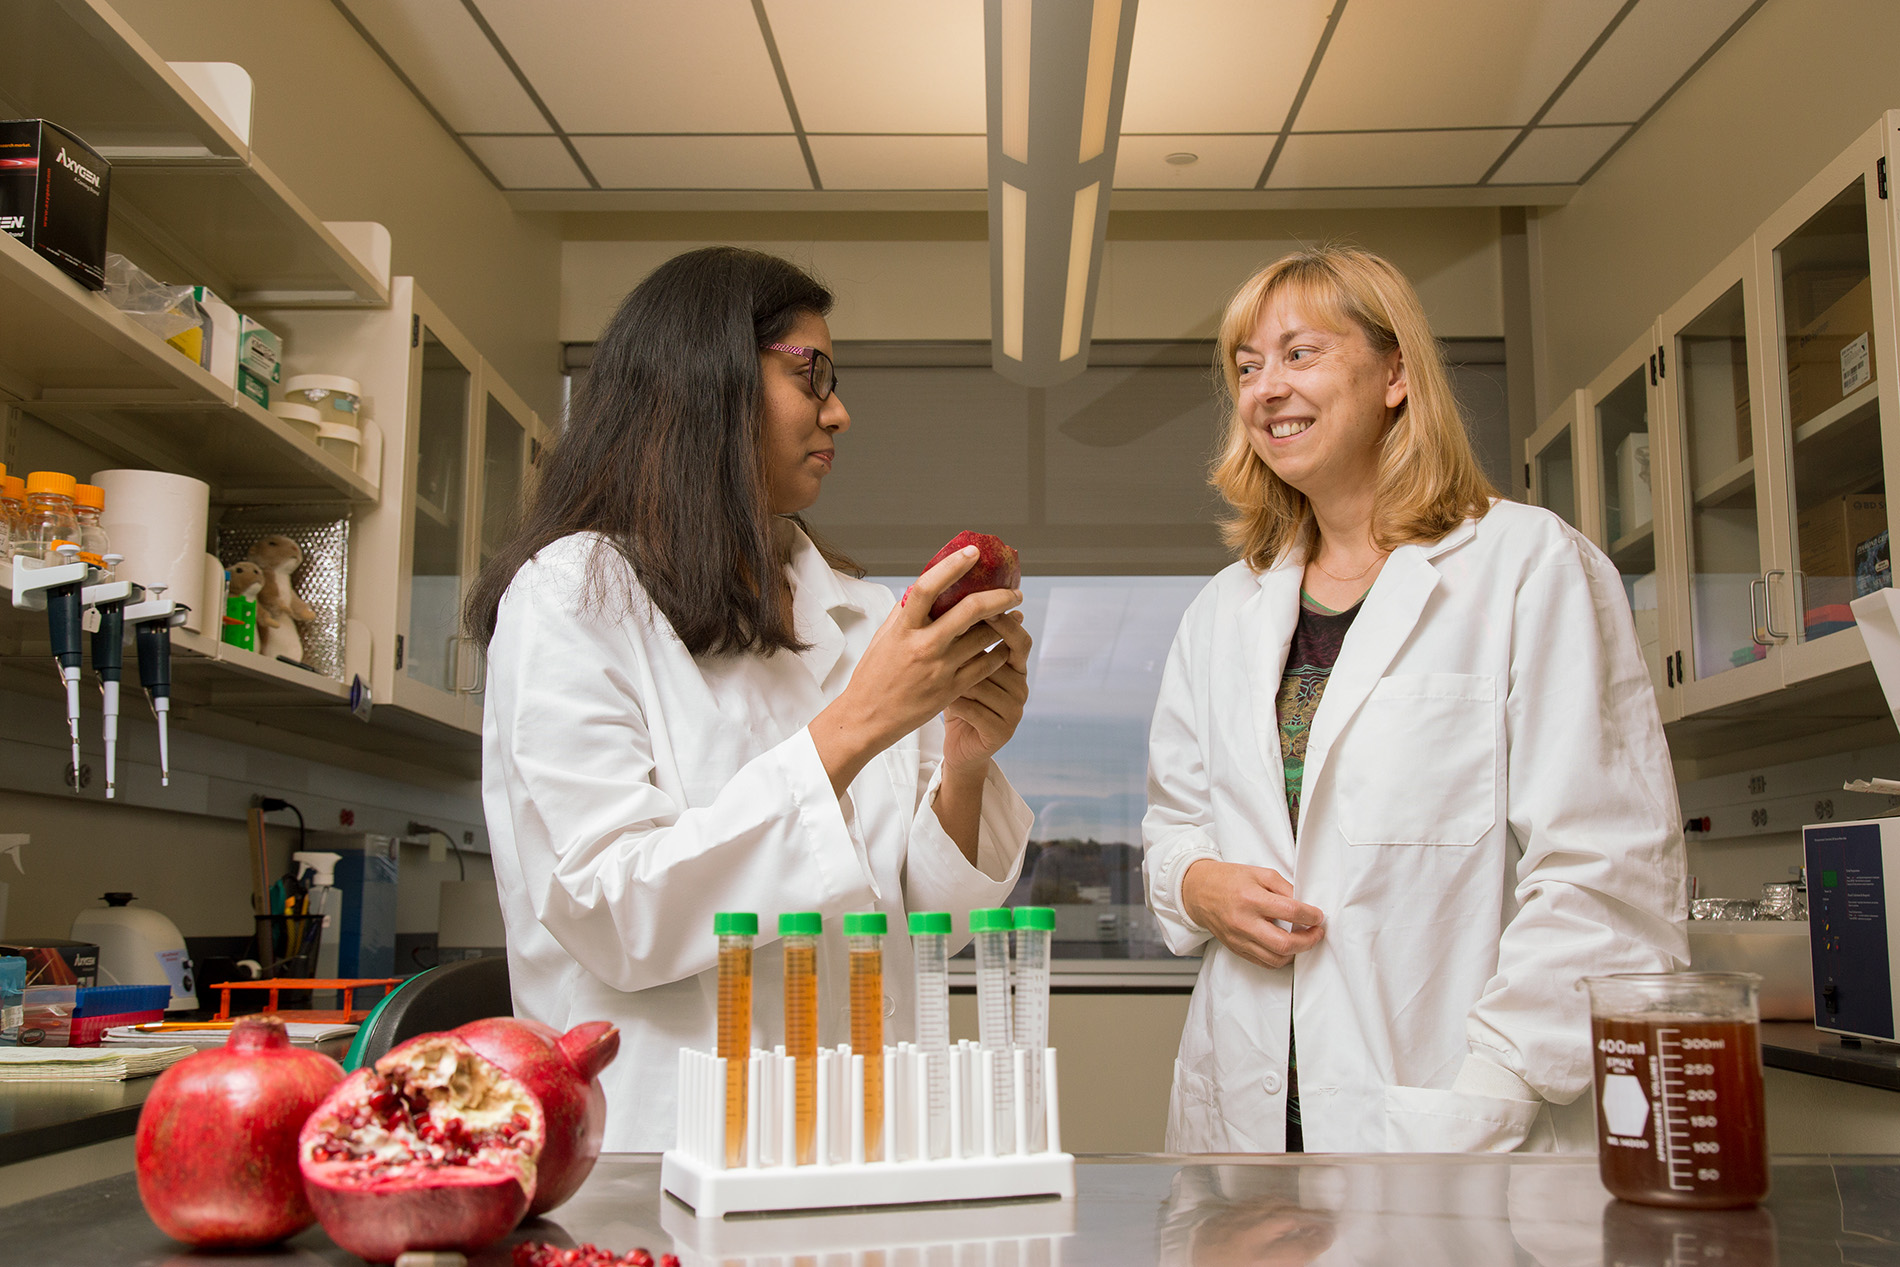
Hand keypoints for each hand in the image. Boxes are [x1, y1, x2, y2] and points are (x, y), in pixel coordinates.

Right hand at [811, 545, 1021, 793]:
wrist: (867, 718)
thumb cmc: (873, 675)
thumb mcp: (883, 637)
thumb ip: (904, 612)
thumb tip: (926, 587)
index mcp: (903, 629)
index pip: (928, 588)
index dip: (952, 566)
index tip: (972, 552)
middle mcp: (924, 646)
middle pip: (970, 611)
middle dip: (999, 597)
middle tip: (1014, 592)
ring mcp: (940, 669)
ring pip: (984, 639)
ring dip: (1004, 624)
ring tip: (1014, 616)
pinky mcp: (951, 690)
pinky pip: (985, 666)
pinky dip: (998, 652)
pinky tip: (1003, 646)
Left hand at [942, 610, 1030, 772]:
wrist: (961, 746)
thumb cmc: (959, 699)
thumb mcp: (962, 667)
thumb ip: (965, 639)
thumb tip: (947, 598)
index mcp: (1015, 667)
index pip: (1019, 640)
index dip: (1005, 624)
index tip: (983, 607)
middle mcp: (1021, 687)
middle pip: (998, 660)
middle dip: (969, 652)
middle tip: (945, 644)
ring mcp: (1015, 711)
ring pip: (981, 684)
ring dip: (956, 680)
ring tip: (937, 679)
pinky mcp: (1001, 732)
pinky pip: (973, 709)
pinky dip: (954, 703)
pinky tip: (941, 701)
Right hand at [1181, 860, 1324, 968]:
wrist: (1197, 891)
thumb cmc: (1227, 880)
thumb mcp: (1259, 873)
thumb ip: (1284, 888)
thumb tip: (1305, 904)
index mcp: (1251, 898)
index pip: (1290, 911)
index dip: (1310, 915)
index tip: (1317, 915)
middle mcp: (1244, 922)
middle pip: (1284, 943)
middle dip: (1308, 940)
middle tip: (1316, 932)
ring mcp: (1239, 939)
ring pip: (1275, 959)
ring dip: (1296, 952)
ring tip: (1302, 940)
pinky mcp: (1236, 949)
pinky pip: (1263, 963)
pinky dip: (1279, 958)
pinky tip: (1286, 947)